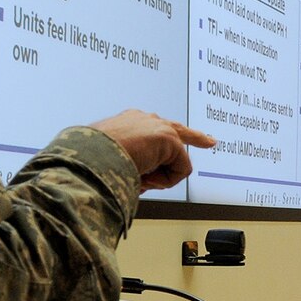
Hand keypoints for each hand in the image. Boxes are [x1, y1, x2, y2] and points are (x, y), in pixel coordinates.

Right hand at [89, 110, 215, 190]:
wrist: (89, 155)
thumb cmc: (90, 160)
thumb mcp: (108, 158)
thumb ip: (128, 163)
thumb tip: (142, 179)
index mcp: (127, 123)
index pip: (152, 128)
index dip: (165, 138)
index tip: (175, 139)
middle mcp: (145, 120)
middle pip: (177, 129)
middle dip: (196, 137)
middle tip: (211, 141)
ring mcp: (158, 127)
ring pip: (175, 159)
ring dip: (159, 177)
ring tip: (137, 179)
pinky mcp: (169, 139)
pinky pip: (180, 170)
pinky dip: (165, 181)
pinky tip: (145, 178)